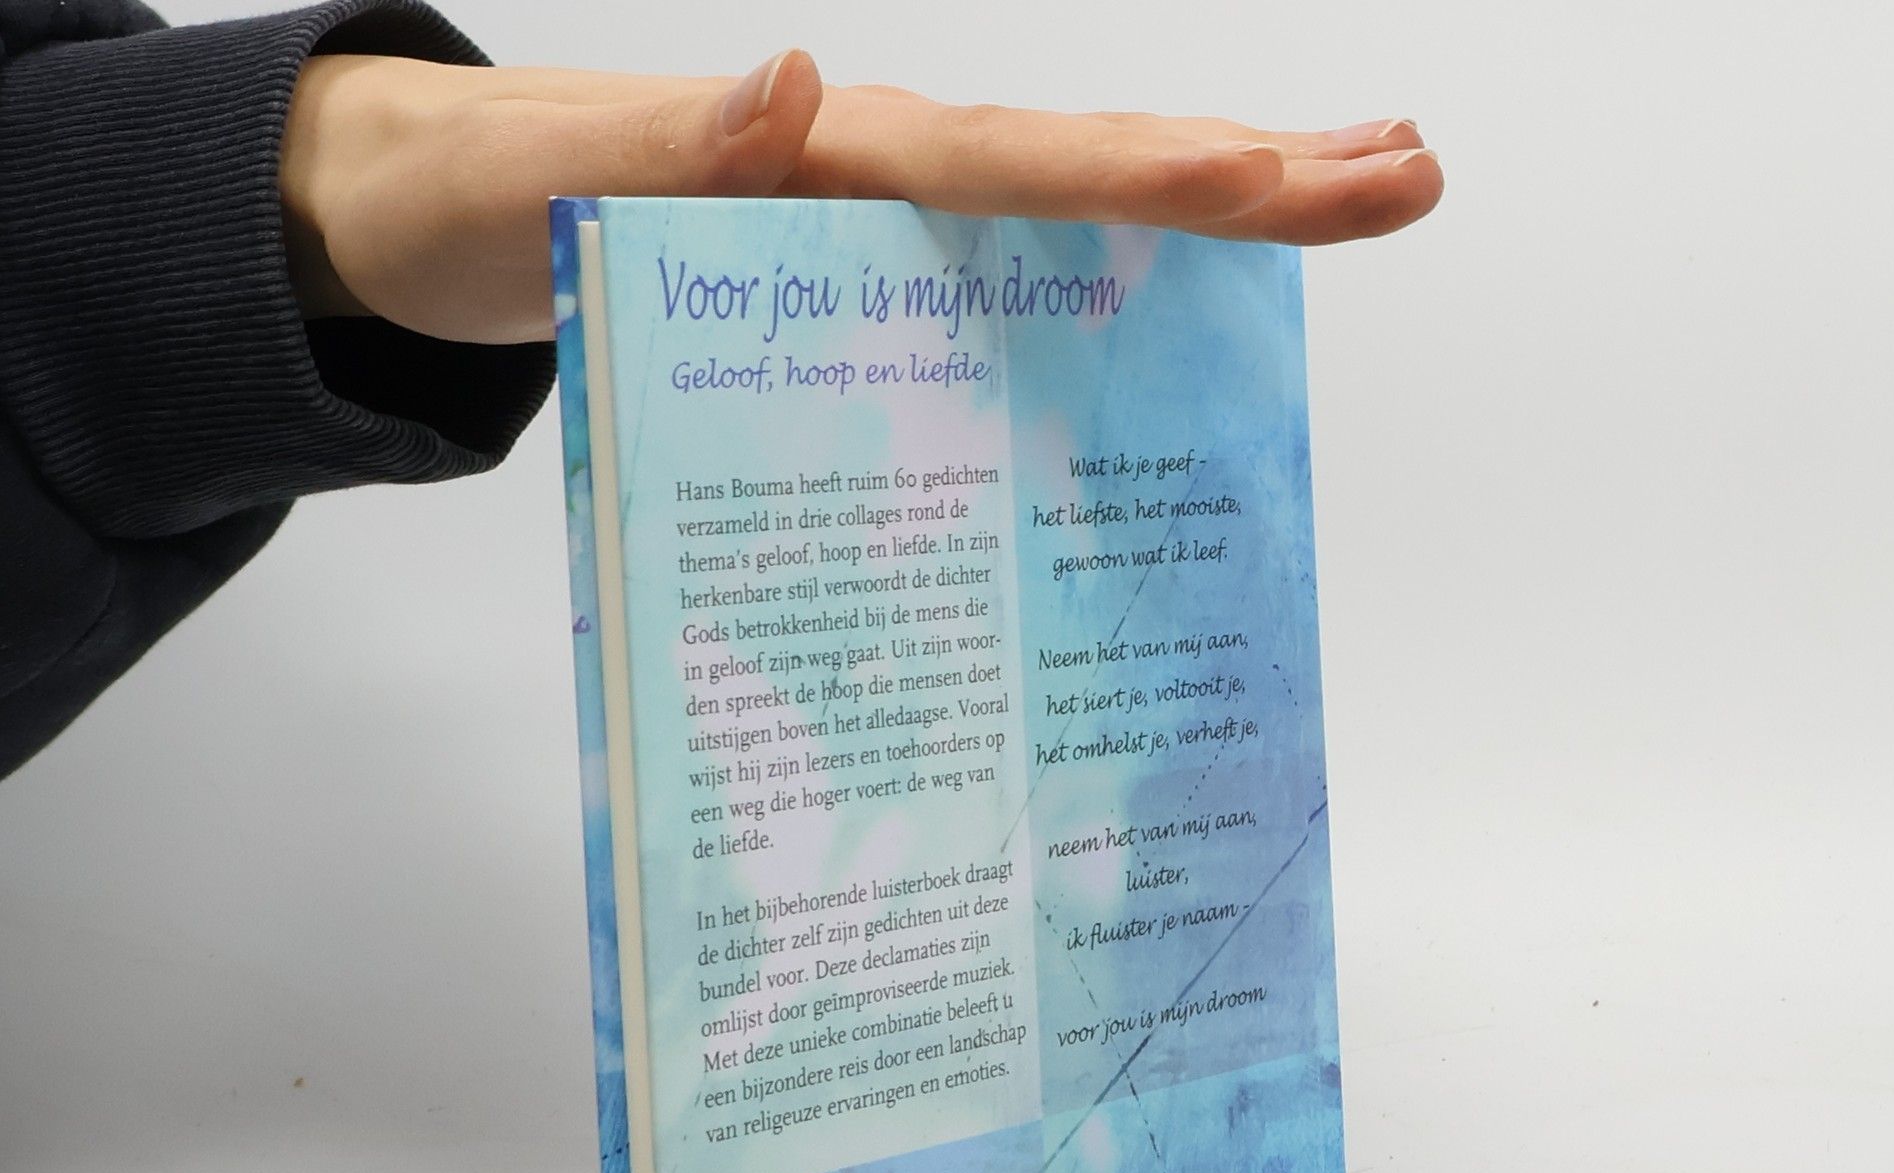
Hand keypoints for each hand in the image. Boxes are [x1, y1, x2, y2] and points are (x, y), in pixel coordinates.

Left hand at [280, 50, 1441, 345]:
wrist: (430, 221)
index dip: (1161, 183)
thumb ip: (675, 149)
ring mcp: (882, 233)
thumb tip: (801, 80)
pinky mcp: (862, 285)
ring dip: (1214, 214)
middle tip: (1409, 176)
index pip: (1028, 170)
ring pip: (1073, 218)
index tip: (1297, 185)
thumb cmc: (481, 207)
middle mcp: (882, 183)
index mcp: (836, 164)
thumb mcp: (554, 185)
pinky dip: (1108, 292)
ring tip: (1346, 204)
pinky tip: (1177, 318)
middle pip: (1094, 174)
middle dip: (1254, 177)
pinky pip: (1006, 291)